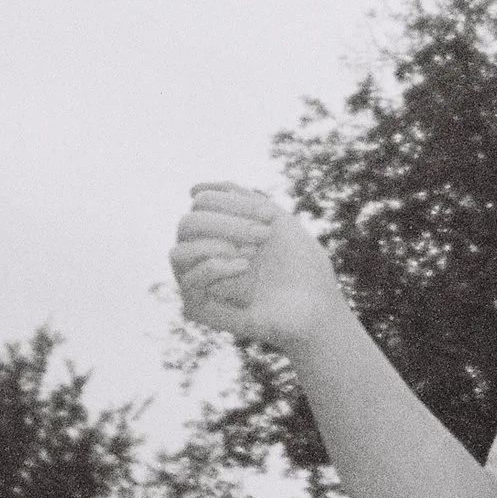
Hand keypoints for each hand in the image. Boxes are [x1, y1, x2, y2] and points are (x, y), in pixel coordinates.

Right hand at [171, 184, 344, 352]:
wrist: (318, 307)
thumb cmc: (301, 265)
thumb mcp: (274, 219)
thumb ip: (239, 199)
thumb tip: (194, 188)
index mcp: (219, 232)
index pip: (201, 203)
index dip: (233, 201)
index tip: (270, 216)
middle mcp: (203, 256)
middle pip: (186, 224)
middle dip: (226, 223)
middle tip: (264, 235)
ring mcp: (200, 283)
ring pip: (178, 252)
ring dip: (216, 245)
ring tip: (251, 254)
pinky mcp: (200, 309)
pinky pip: (189, 282)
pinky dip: (215, 268)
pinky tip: (243, 267)